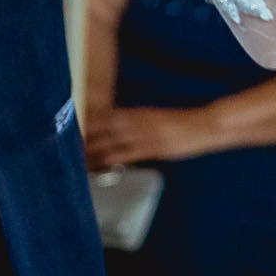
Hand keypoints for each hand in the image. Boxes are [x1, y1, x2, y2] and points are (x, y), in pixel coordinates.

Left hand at [84, 106, 218, 168]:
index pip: (108, 115)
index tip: (75, 126)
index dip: (90, 121)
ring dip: (95, 148)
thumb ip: (140, 123)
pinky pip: (129, 153)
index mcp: (140, 113)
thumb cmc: (184, 125)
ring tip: (77, 155)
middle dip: (87, 135)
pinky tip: (102, 163)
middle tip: (68, 142)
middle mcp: (139, 121)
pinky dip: (113, 158)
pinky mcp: (155, 148)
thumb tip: (122, 129)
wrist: (206, 125)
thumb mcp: (158, 120)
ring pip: (113, 140)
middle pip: (106, 127)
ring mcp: (146, 134)